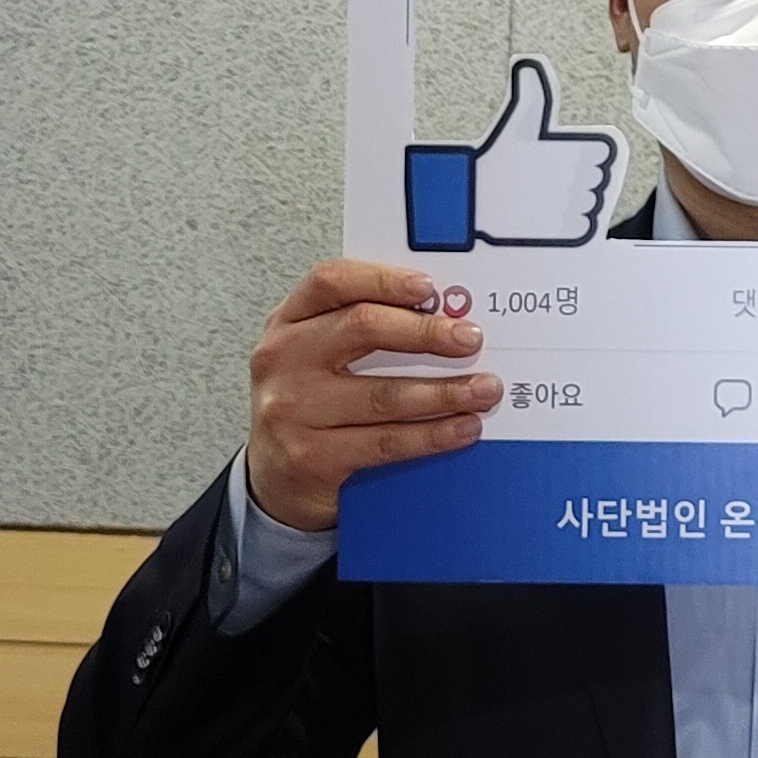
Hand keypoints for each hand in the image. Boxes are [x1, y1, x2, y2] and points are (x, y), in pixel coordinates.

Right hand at [244, 261, 496, 531]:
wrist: (272, 478)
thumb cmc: (310, 403)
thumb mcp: (319, 354)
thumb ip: (363, 327)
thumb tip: (446, 313)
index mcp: (288, 321)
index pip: (331, 280)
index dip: (384, 279)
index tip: (431, 288)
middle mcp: (283, 359)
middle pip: (362, 328)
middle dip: (427, 332)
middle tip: (471, 339)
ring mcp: (292, 409)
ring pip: (384, 394)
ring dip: (445, 391)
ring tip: (485, 390)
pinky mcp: (311, 456)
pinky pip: (386, 441)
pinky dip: (433, 435)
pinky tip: (463, 429)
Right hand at [404, 56, 623, 251]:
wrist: (475, 199)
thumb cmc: (497, 158)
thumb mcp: (518, 119)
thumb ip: (532, 92)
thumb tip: (528, 64)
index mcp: (577, 147)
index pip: (605, 152)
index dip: (591, 154)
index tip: (573, 155)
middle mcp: (580, 177)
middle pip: (599, 177)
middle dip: (584, 177)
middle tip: (558, 175)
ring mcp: (574, 205)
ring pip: (592, 201)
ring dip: (579, 199)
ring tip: (554, 194)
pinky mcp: (566, 231)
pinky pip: (585, 226)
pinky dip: (575, 222)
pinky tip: (555, 213)